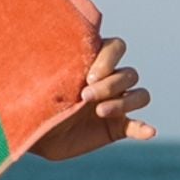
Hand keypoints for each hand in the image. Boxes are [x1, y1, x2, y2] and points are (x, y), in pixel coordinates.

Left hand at [29, 36, 156, 160]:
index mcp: (93, 62)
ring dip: (124, 103)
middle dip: (110, 84)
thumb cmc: (34, 98)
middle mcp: (109, 80)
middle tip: (85, 96)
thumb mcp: (42, 81)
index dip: (109, 59)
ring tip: (100, 112)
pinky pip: (137, 126)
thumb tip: (46, 47)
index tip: (89, 75)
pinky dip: (144, 129)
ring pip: (139, 95)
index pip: (116, 47)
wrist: (31, 131)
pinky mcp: (118, 127)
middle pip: (129, 74)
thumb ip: (54, 67)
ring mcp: (116, 103)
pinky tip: (148, 131)